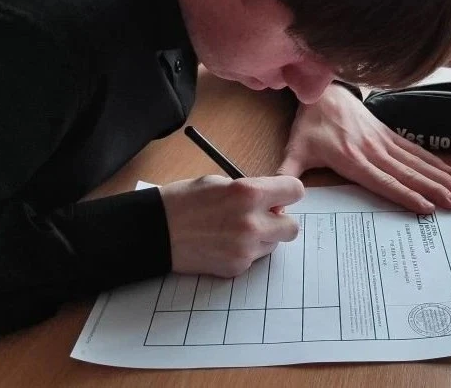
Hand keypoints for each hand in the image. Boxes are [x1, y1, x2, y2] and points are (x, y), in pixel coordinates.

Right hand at [160, 175, 302, 276]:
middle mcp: (252, 223)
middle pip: (293, 227)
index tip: (281, 195)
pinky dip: (245, 251)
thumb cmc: (184, 201)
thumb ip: (251, 191)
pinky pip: (254, 258)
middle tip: (264, 216)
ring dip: (264, 237)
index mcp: (249, 193)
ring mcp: (245, 249)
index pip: (295, 191)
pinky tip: (223, 243)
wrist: (155, 231)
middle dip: (281, 221)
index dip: (288, 192)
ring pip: (274, 244)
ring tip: (236, 229)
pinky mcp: (236, 267)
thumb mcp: (220, 182)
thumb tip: (272, 201)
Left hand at [277, 84, 450, 212]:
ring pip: (414, 162)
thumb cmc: (309, 125)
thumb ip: (286, 174)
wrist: (321, 91)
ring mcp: (382, 141)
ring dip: (438, 177)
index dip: (405, 195)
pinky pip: (412, 148)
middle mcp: (372, 151)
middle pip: (406, 174)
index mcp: (352, 160)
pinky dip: (431, 160)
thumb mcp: (295, 149)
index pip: (382, 181)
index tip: (426, 207)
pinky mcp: (387, 133)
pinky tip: (447, 169)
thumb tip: (274, 200)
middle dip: (432, 190)